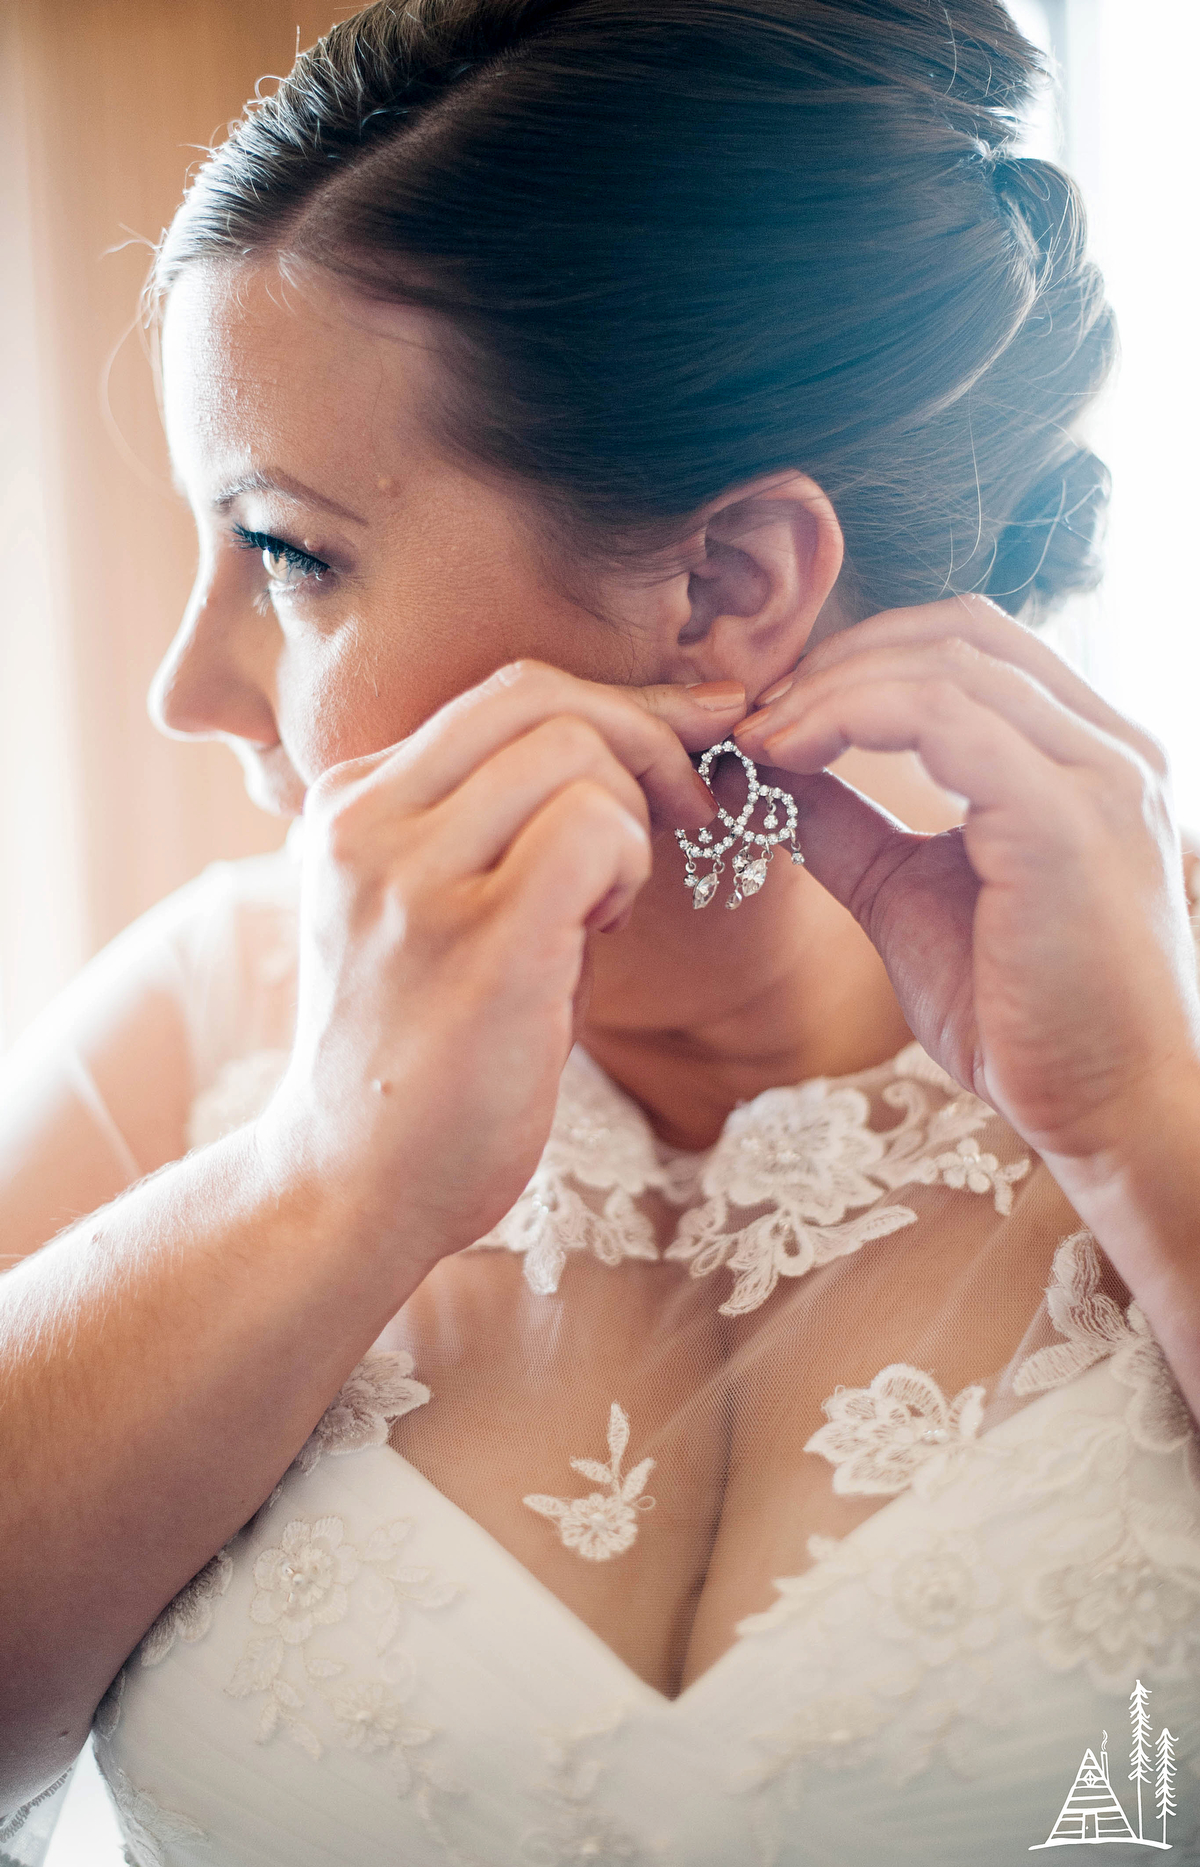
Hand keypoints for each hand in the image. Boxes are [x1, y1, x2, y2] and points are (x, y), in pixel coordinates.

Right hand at [256, 662, 743, 1275]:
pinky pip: (593, 827)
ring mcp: (412, 878)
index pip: (501, 693)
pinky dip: (629, 864)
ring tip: (606, 909)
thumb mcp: (422, 914)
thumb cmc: (414, 1058)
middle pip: (539, 696)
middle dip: (644, 739)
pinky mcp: (476, 941)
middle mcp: (365, 821)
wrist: (347, 1188)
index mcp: (350, 803)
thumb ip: (486, 829)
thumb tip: (629, 748)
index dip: (613, 705)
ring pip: (574, 750)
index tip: (682, 744)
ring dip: (631, 819)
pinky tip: (605, 931)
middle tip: (686, 814)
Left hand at [735, 596, 1199, 1182]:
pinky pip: (943, 716)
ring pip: (944, 663)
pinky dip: (847, 716)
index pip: (972, 647)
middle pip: (958, 631)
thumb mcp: (909, 899)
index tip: (774, 714)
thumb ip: (846, 827)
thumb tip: (761, 772)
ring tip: (758, 738)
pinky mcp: (1064, 820)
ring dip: (829, 687)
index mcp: (1085, 756)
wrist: (1108, 1117)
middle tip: (754, 715)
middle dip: (839, 658)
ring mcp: (1096, 776)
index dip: (862, 659)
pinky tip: (787, 757)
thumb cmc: (1024, 1022)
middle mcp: (1107, 747)